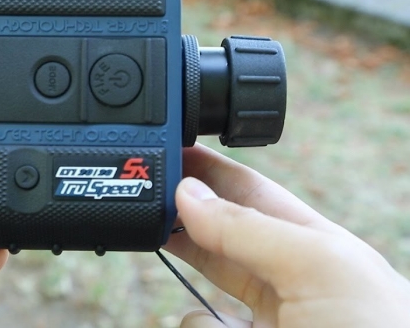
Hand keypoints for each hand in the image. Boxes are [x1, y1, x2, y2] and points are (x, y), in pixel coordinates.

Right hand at [165, 144, 409, 326]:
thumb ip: (249, 229)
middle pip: (216, 233)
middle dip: (181, 215)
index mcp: (308, 242)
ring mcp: (263, 320)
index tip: (164, 149)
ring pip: (201, 286)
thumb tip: (189, 192)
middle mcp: (282, 278)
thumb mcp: (318, 268)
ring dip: (183, 274)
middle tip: (140, 197)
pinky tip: (210, 326)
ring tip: (164, 259)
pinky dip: (194, 324)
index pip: (245, 191)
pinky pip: (199, 326)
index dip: (206, 169)